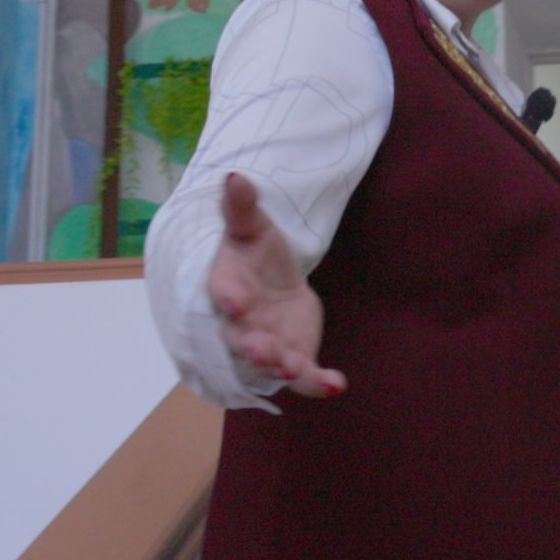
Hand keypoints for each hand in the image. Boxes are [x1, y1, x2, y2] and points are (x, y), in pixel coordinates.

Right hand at [207, 173, 345, 398]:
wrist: (270, 283)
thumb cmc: (254, 251)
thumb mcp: (251, 226)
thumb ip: (242, 207)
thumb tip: (234, 176)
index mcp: (228, 284)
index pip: (223, 291)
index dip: (228, 295)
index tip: (234, 300)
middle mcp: (242, 322)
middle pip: (242, 338)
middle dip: (252, 346)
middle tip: (263, 352)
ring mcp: (267, 343)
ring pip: (271, 362)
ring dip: (283, 368)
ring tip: (293, 370)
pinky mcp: (293, 356)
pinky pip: (304, 376)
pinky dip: (318, 383)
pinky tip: (337, 384)